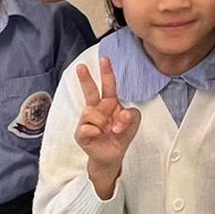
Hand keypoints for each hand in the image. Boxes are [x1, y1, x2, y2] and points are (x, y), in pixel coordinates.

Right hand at [73, 56, 140, 171]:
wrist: (113, 155)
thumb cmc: (121, 134)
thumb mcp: (133, 122)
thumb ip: (132, 115)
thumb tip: (118, 118)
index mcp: (109, 102)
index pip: (108, 85)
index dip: (107, 72)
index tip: (104, 58)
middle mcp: (97, 108)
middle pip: (90, 91)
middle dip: (85, 78)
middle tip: (81, 66)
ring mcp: (86, 120)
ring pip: (90, 112)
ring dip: (103, 122)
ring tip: (108, 131)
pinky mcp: (81, 133)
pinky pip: (87, 127)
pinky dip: (96, 132)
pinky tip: (98, 136)